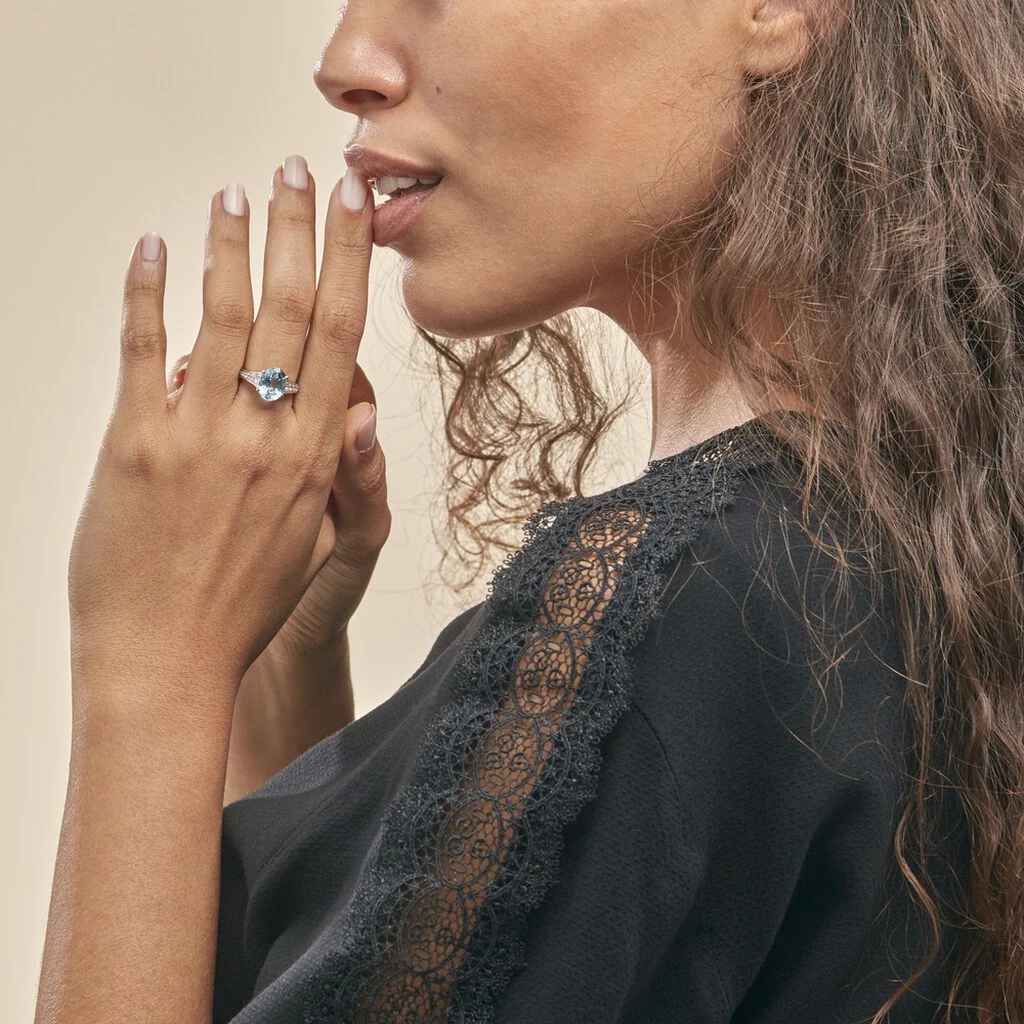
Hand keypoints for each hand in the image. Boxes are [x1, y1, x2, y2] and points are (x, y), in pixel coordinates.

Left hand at [68, 162, 376, 714]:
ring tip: (236, 192)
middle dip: (299, 230)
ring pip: (222, 317)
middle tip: (300, 169)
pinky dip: (146, 293)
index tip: (355, 208)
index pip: (341, 337)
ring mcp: (200, 438)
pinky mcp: (135, 447)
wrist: (166, 664)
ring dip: (230, 246)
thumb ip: (338, 480)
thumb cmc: (244, 610)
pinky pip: (141, 352)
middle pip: (289, 310)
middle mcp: (266, 436)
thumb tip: (357, 419)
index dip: (349, 262)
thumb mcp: (313, 547)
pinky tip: (154, 247)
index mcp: (314, 459)